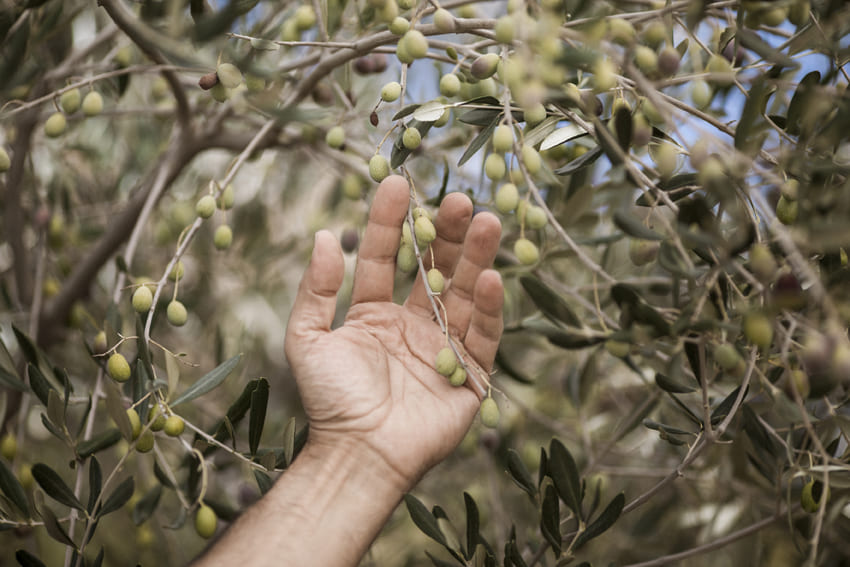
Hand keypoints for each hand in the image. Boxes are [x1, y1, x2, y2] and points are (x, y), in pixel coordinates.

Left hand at [284, 175, 502, 488]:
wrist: (358, 454)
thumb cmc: (329, 400)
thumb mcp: (307, 339)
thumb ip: (316, 290)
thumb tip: (326, 236)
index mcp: (374, 314)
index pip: (387, 258)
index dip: (391, 222)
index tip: (397, 182)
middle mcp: (412, 325)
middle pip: (435, 269)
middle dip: (447, 234)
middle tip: (459, 198)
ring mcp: (443, 348)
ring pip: (466, 295)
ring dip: (477, 259)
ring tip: (487, 222)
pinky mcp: (470, 375)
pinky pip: (483, 337)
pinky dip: (490, 309)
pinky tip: (491, 278)